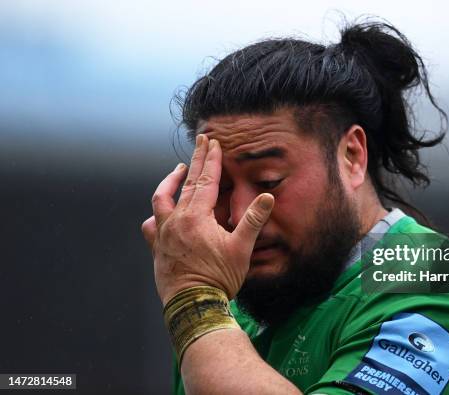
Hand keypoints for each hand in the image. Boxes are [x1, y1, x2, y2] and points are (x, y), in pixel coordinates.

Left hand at [141, 134, 274, 303]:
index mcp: (196, 217)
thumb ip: (252, 220)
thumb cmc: (218, 278)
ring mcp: (163, 234)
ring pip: (161, 199)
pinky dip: (156, 215)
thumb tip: (267, 198)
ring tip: (178, 170)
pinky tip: (159, 215)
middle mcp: (176, 220)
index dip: (211, 160)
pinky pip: (151, 226)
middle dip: (195, 160)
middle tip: (200, 142)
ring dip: (170, 182)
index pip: (206, 181)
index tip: (214, 143)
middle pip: (186, 183)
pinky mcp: (157, 248)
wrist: (193, 305)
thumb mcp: (241, 249)